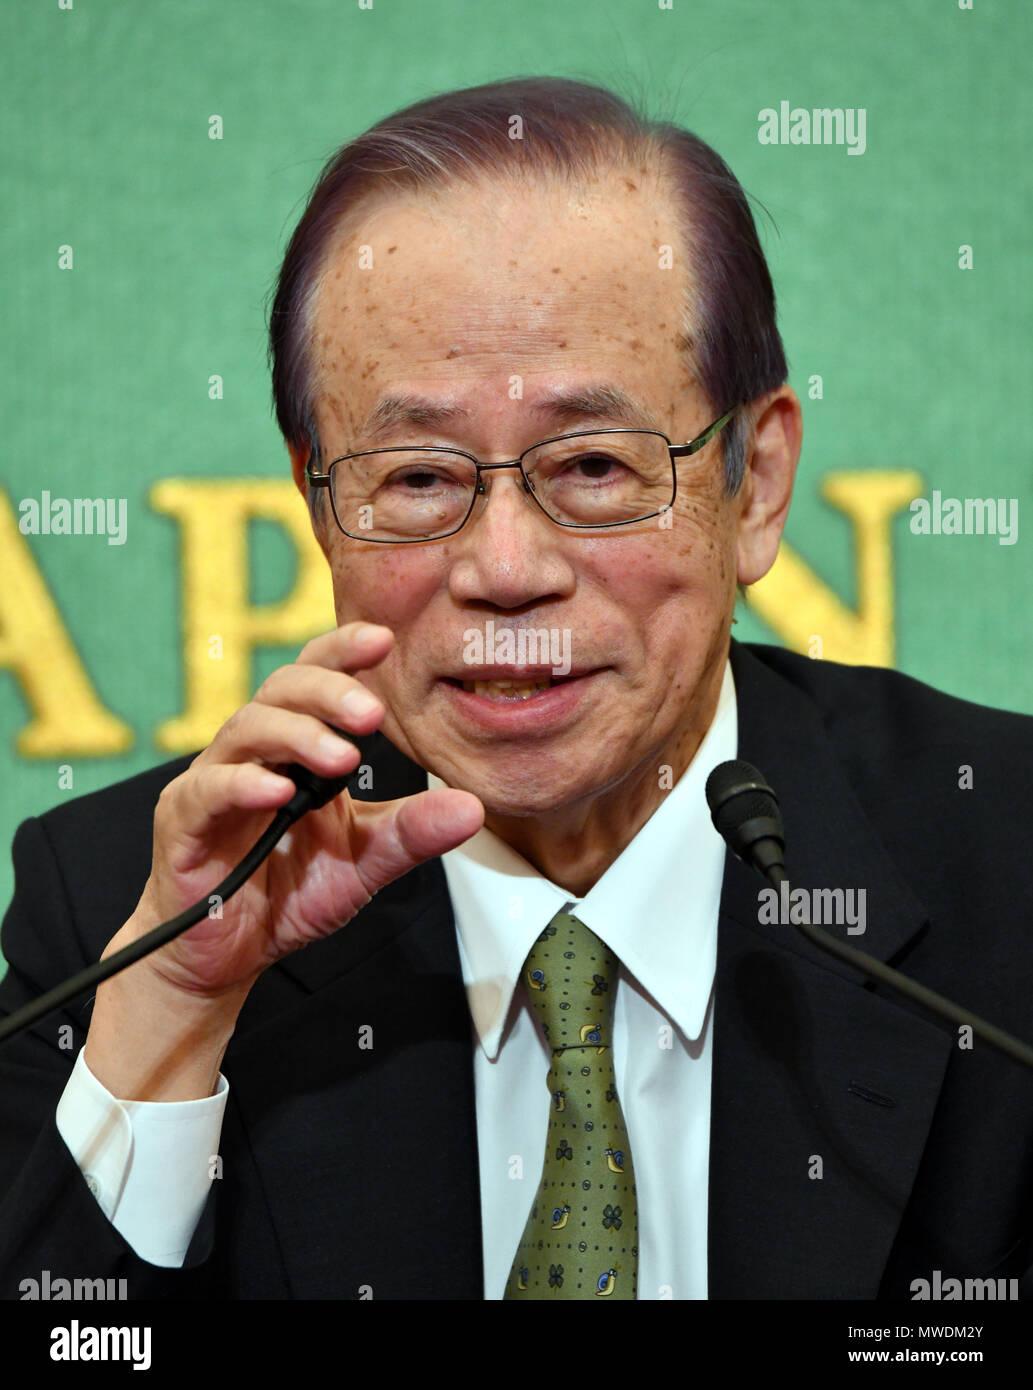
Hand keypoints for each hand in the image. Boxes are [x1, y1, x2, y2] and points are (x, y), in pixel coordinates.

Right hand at [105, 622, 483, 1001]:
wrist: (227, 955)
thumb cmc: (287, 894)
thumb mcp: (364, 862)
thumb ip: (411, 832)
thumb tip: (474, 806)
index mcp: (295, 748)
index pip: (316, 679)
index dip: (343, 653)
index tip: (384, 640)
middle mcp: (252, 752)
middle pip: (281, 690)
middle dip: (329, 692)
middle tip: (371, 713)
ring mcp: (213, 782)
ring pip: (246, 729)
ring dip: (296, 735)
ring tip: (341, 756)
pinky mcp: (183, 822)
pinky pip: (209, 790)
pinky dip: (242, 784)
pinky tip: (277, 792)